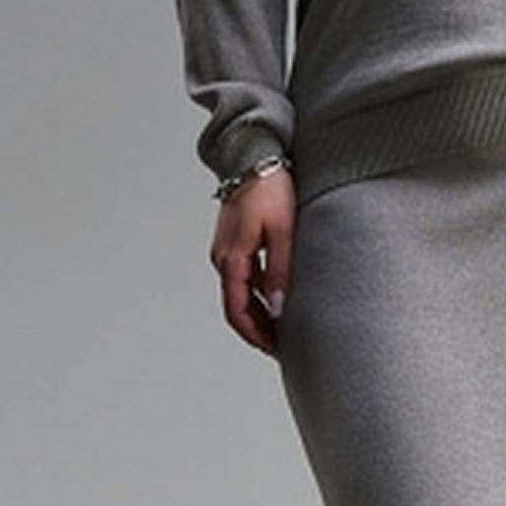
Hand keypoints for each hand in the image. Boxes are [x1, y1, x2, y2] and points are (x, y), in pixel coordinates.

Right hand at [210, 166, 295, 356]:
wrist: (255, 156)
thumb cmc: (270, 188)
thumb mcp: (282, 232)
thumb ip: (279, 272)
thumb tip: (280, 309)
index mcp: (232, 258)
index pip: (237, 310)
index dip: (255, 335)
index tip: (273, 349)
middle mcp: (223, 256)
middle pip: (236, 304)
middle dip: (257, 328)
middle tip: (280, 344)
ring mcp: (227, 248)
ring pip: (239, 290)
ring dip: (258, 310)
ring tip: (282, 324)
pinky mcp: (235, 239)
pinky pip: (242, 274)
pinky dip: (257, 291)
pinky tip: (277, 294)